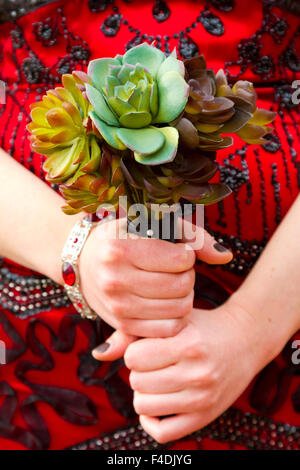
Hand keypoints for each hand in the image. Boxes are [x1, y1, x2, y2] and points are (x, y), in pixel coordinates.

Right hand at [83, 217, 231, 359]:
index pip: (181, 259)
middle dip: (187, 276)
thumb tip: (226, 257)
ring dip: (184, 297)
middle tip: (176, 270)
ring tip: (171, 285)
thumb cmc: (125, 238)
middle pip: (182, 286)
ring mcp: (117, 305)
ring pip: (178, 310)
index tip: (177, 252)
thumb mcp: (155, 225)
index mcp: (120, 247)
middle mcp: (114, 278)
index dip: (187, 255)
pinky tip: (167, 303)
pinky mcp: (121, 324)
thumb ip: (194, 237)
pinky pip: (167, 330)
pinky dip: (175, 317)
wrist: (83, 261)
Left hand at [124, 298, 276, 442]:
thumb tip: (98, 354)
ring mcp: (202, 399)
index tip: (147, 345)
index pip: (134, 357)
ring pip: (144, 406)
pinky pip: (162, 433)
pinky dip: (150, 421)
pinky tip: (155, 404)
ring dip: (143, 392)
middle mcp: (198, 374)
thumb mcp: (173, 320)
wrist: (244, 340)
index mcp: (188, 344)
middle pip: (137, 381)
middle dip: (139, 370)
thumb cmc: (201, 326)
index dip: (135, 350)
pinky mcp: (204, 417)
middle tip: (154, 361)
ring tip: (156, 378)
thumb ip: (133, 333)